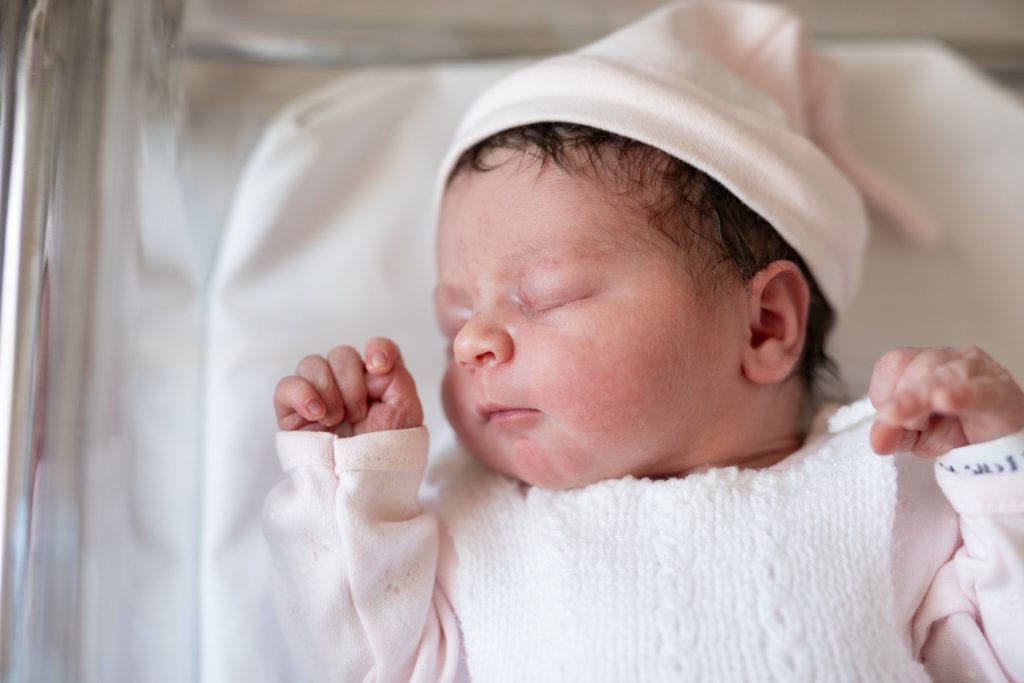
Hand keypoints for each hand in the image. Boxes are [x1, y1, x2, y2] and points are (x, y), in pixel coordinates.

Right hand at [274, 338, 422, 436]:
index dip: (379, 350)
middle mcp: (347, 385)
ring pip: (312, 363)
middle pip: (342, 354)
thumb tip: (372, 358)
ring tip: (336, 419)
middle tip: (358, 414)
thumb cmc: (387, 450)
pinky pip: (286, 386)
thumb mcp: (406, 410)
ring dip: (328, 389)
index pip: (376, 349)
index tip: (380, 367)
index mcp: (377, 382)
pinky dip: (301, 394)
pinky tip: (317, 414)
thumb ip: (396, 374)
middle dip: (351, 382)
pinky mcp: (293, 413)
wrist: (363, 484)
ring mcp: (318, 397)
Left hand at [869, 346, 1023, 456]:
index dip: (885, 392)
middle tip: (914, 427)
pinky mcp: (1001, 393)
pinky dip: (960, 395)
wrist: (1001, 448)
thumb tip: (876, 441)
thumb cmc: (956, 431)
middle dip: (907, 401)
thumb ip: (893, 434)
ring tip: (923, 425)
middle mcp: (952, 359)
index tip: (894, 418)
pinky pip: (979, 391)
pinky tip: (947, 401)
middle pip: (917, 366)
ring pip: (943, 376)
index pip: (894, 363)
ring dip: (924, 401)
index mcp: (925, 362)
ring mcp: (979, 371)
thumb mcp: (915, 436)